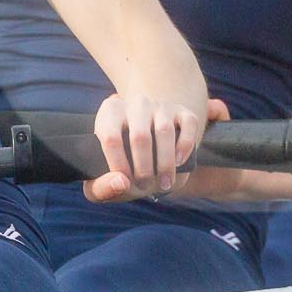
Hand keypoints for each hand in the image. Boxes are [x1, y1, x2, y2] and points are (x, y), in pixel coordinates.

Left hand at [83, 92, 206, 204]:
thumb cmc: (120, 168)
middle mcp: (136, 104)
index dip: (118, 164)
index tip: (124, 183)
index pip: (110, 137)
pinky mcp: (182, 112)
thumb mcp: (102, 180)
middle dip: (144, 169)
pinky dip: (186, 145)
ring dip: (165, 163)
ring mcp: (161, 106)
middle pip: (140, 136)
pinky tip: (179, 162)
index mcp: (110, 113)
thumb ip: (102, 187)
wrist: (146, 154)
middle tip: (144, 187)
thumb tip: (121, 183)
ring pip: (165, 131)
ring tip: (164, 184)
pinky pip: (189, 124)